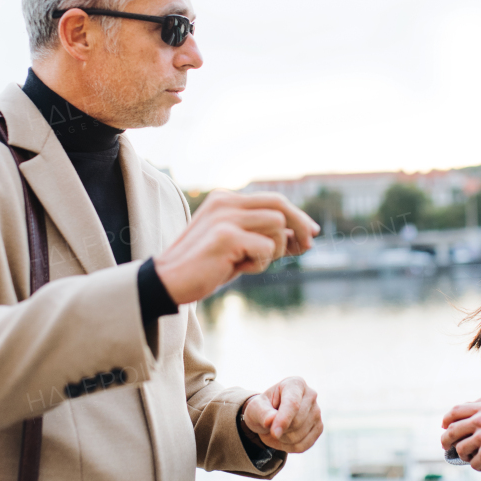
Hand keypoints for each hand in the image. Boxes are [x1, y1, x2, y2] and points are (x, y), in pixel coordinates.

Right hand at [154, 191, 319, 303]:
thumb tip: (301, 236)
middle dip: (300, 226)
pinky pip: (267, 249)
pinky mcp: (226, 237)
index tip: (311, 232)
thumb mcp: (239, 247)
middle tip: (308, 246)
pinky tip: (237, 268)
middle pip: (280, 206)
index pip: (273, 200)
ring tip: (249, 262)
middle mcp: (225, 202)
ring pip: (277, 227)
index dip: (297, 216)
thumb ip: (264, 237)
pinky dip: (259, 264)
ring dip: (273, 251)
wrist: (169, 282)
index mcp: (225, 199)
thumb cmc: (205, 266)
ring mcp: (225, 218)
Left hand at [240, 376, 322, 453]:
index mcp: (295, 384)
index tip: (274, 432)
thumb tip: (270, 421)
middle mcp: (311, 395)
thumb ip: (262, 413)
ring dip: (281, 440)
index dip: (284, 420)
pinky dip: (288, 447)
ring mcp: (317, 412)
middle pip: (296, 422)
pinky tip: (282, 438)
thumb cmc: (263, 408)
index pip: (293, 404)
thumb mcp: (256, 407)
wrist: (270, 415)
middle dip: (278, 430)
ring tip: (274, 431)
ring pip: (299, 437)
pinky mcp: (319, 428)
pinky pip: (302, 446)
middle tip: (268, 427)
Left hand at [441, 390, 480, 478]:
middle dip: (446, 440)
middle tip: (446, 446)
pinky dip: (478, 466)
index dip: (447, 419)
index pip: (456, 410)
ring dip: (464, 456)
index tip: (444, 425)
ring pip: (461, 449)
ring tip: (472, 458)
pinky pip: (474, 463)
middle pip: (452, 430)